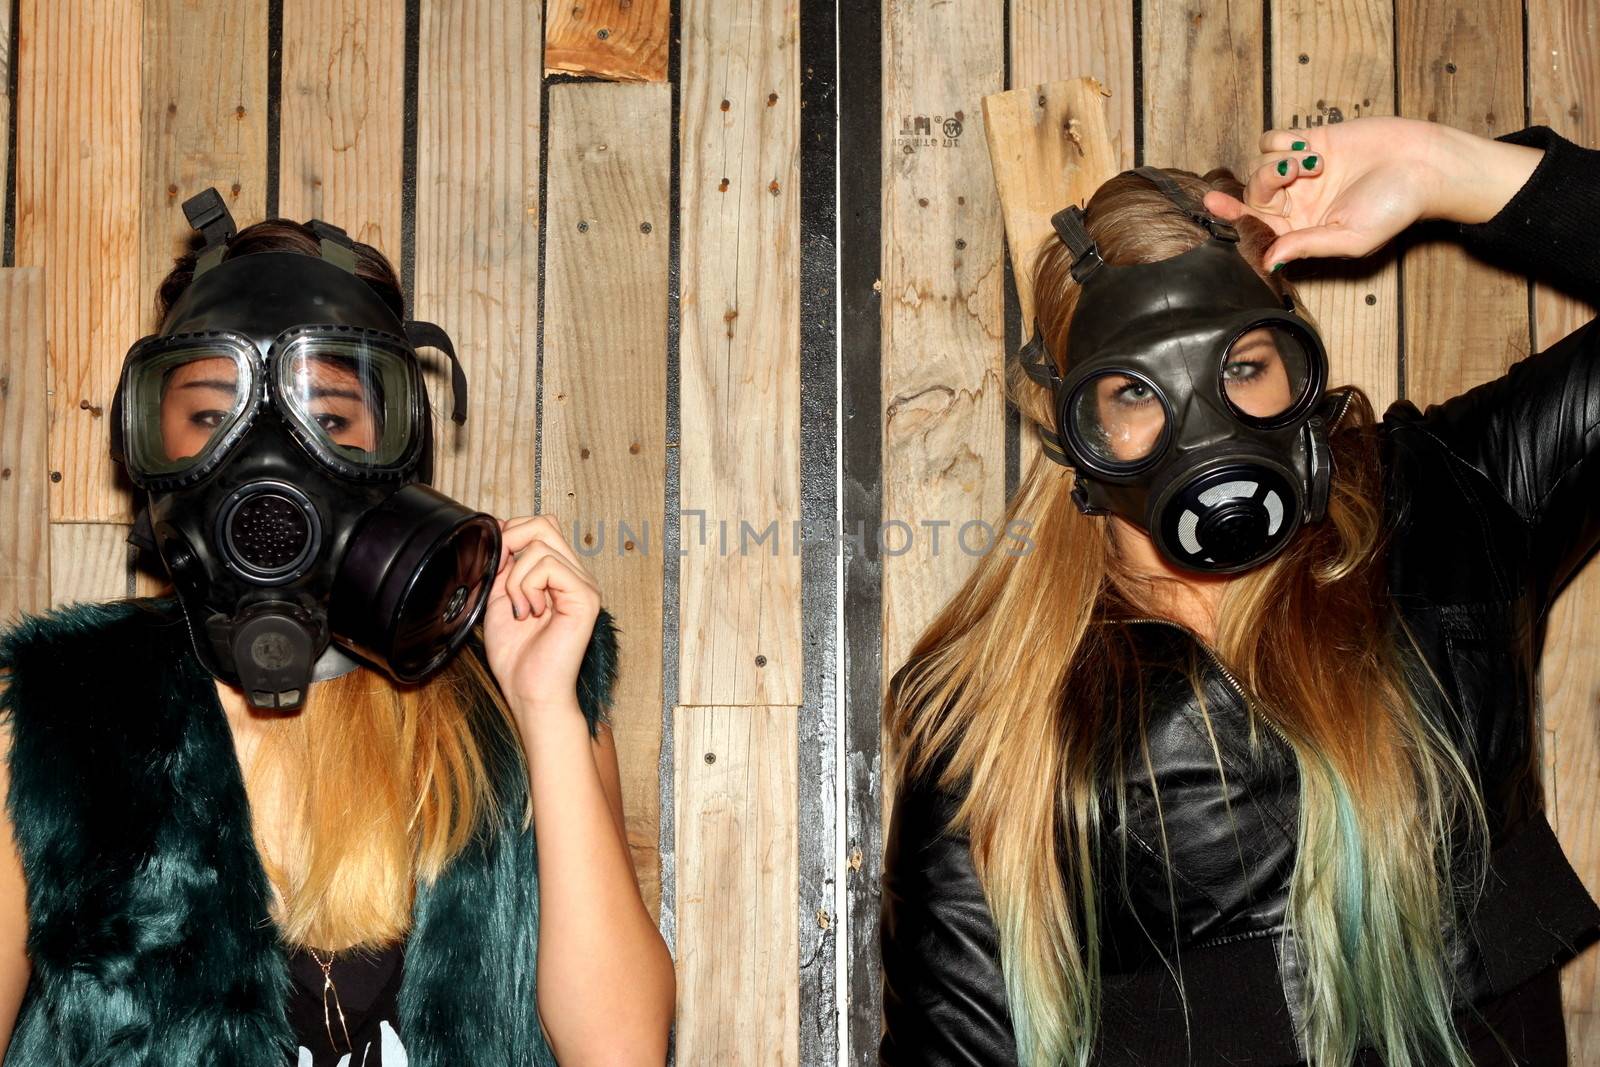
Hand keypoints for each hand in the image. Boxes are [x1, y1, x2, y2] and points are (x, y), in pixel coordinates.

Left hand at [480, 514, 600, 716]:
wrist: (530, 692)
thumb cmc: (517, 657)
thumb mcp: (499, 599)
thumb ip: (504, 567)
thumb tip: (502, 531)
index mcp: (559, 575)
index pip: (541, 527)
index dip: (511, 535)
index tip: (495, 568)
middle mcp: (577, 575)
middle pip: (543, 524)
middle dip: (510, 543)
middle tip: (501, 580)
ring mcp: (585, 585)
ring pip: (541, 543)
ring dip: (515, 577)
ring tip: (519, 609)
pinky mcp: (586, 597)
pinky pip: (549, 565)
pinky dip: (528, 586)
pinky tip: (530, 612)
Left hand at [1201, 116, 1442, 268]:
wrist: (1424, 164)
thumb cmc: (1395, 207)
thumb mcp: (1351, 238)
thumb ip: (1307, 246)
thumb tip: (1268, 262)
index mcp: (1301, 231)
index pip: (1256, 227)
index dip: (1233, 217)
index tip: (1213, 206)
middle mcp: (1296, 203)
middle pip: (1254, 193)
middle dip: (1263, 182)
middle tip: (1291, 173)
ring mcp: (1301, 172)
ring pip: (1261, 164)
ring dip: (1279, 161)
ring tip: (1314, 162)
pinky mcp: (1311, 140)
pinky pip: (1275, 140)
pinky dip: (1283, 140)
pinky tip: (1307, 144)